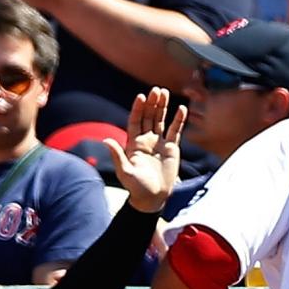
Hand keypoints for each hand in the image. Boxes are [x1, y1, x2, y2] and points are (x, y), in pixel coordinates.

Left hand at [105, 88, 186, 212]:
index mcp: (133, 143)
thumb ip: (117, 156)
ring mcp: (159, 143)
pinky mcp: (172, 149)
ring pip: (161, 120)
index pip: (136, 121)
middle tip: (157, 90)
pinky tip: (182, 109)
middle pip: (149, 117)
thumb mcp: (125, 172)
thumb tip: (106, 140)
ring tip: (165, 93)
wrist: (153, 197)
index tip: (141, 97)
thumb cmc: (136, 187)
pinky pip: (175, 131)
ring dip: (163, 107)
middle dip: (153, 103)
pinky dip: (179, 120)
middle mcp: (146, 140)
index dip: (138, 109)